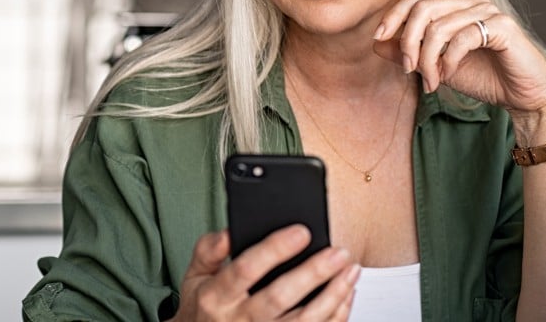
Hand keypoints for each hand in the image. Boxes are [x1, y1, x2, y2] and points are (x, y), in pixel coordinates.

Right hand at [172, 226, 359, 321]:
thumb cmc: (204, 309)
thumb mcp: (194, 277)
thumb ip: (210, 251)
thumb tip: (230, 232)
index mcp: (216, 297)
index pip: (246, 269)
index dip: (275, 250)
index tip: (301, 232)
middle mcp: (239, 320)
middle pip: (280, 297)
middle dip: (313, 273)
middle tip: (338, 253)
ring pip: (303, 321)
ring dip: (332, 296)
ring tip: (350, 271)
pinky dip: (335, 316)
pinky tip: (345, 295)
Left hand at [371, 0, 545, 122]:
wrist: (522, 96)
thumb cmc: (484, 78)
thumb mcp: (437, 66)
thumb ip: (409, 53)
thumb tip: (377, 42)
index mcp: (456, 6)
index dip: (393, 16)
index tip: (379, 38)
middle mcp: (472, 2)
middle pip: (423, 8)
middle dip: (408, 41)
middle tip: (409, 70)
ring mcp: (489, 11)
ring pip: (440, 26)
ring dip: (429, 59)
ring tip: (432, 81)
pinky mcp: (503, 27)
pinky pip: (463, 37)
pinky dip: (449, 60)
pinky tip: (449, 75)